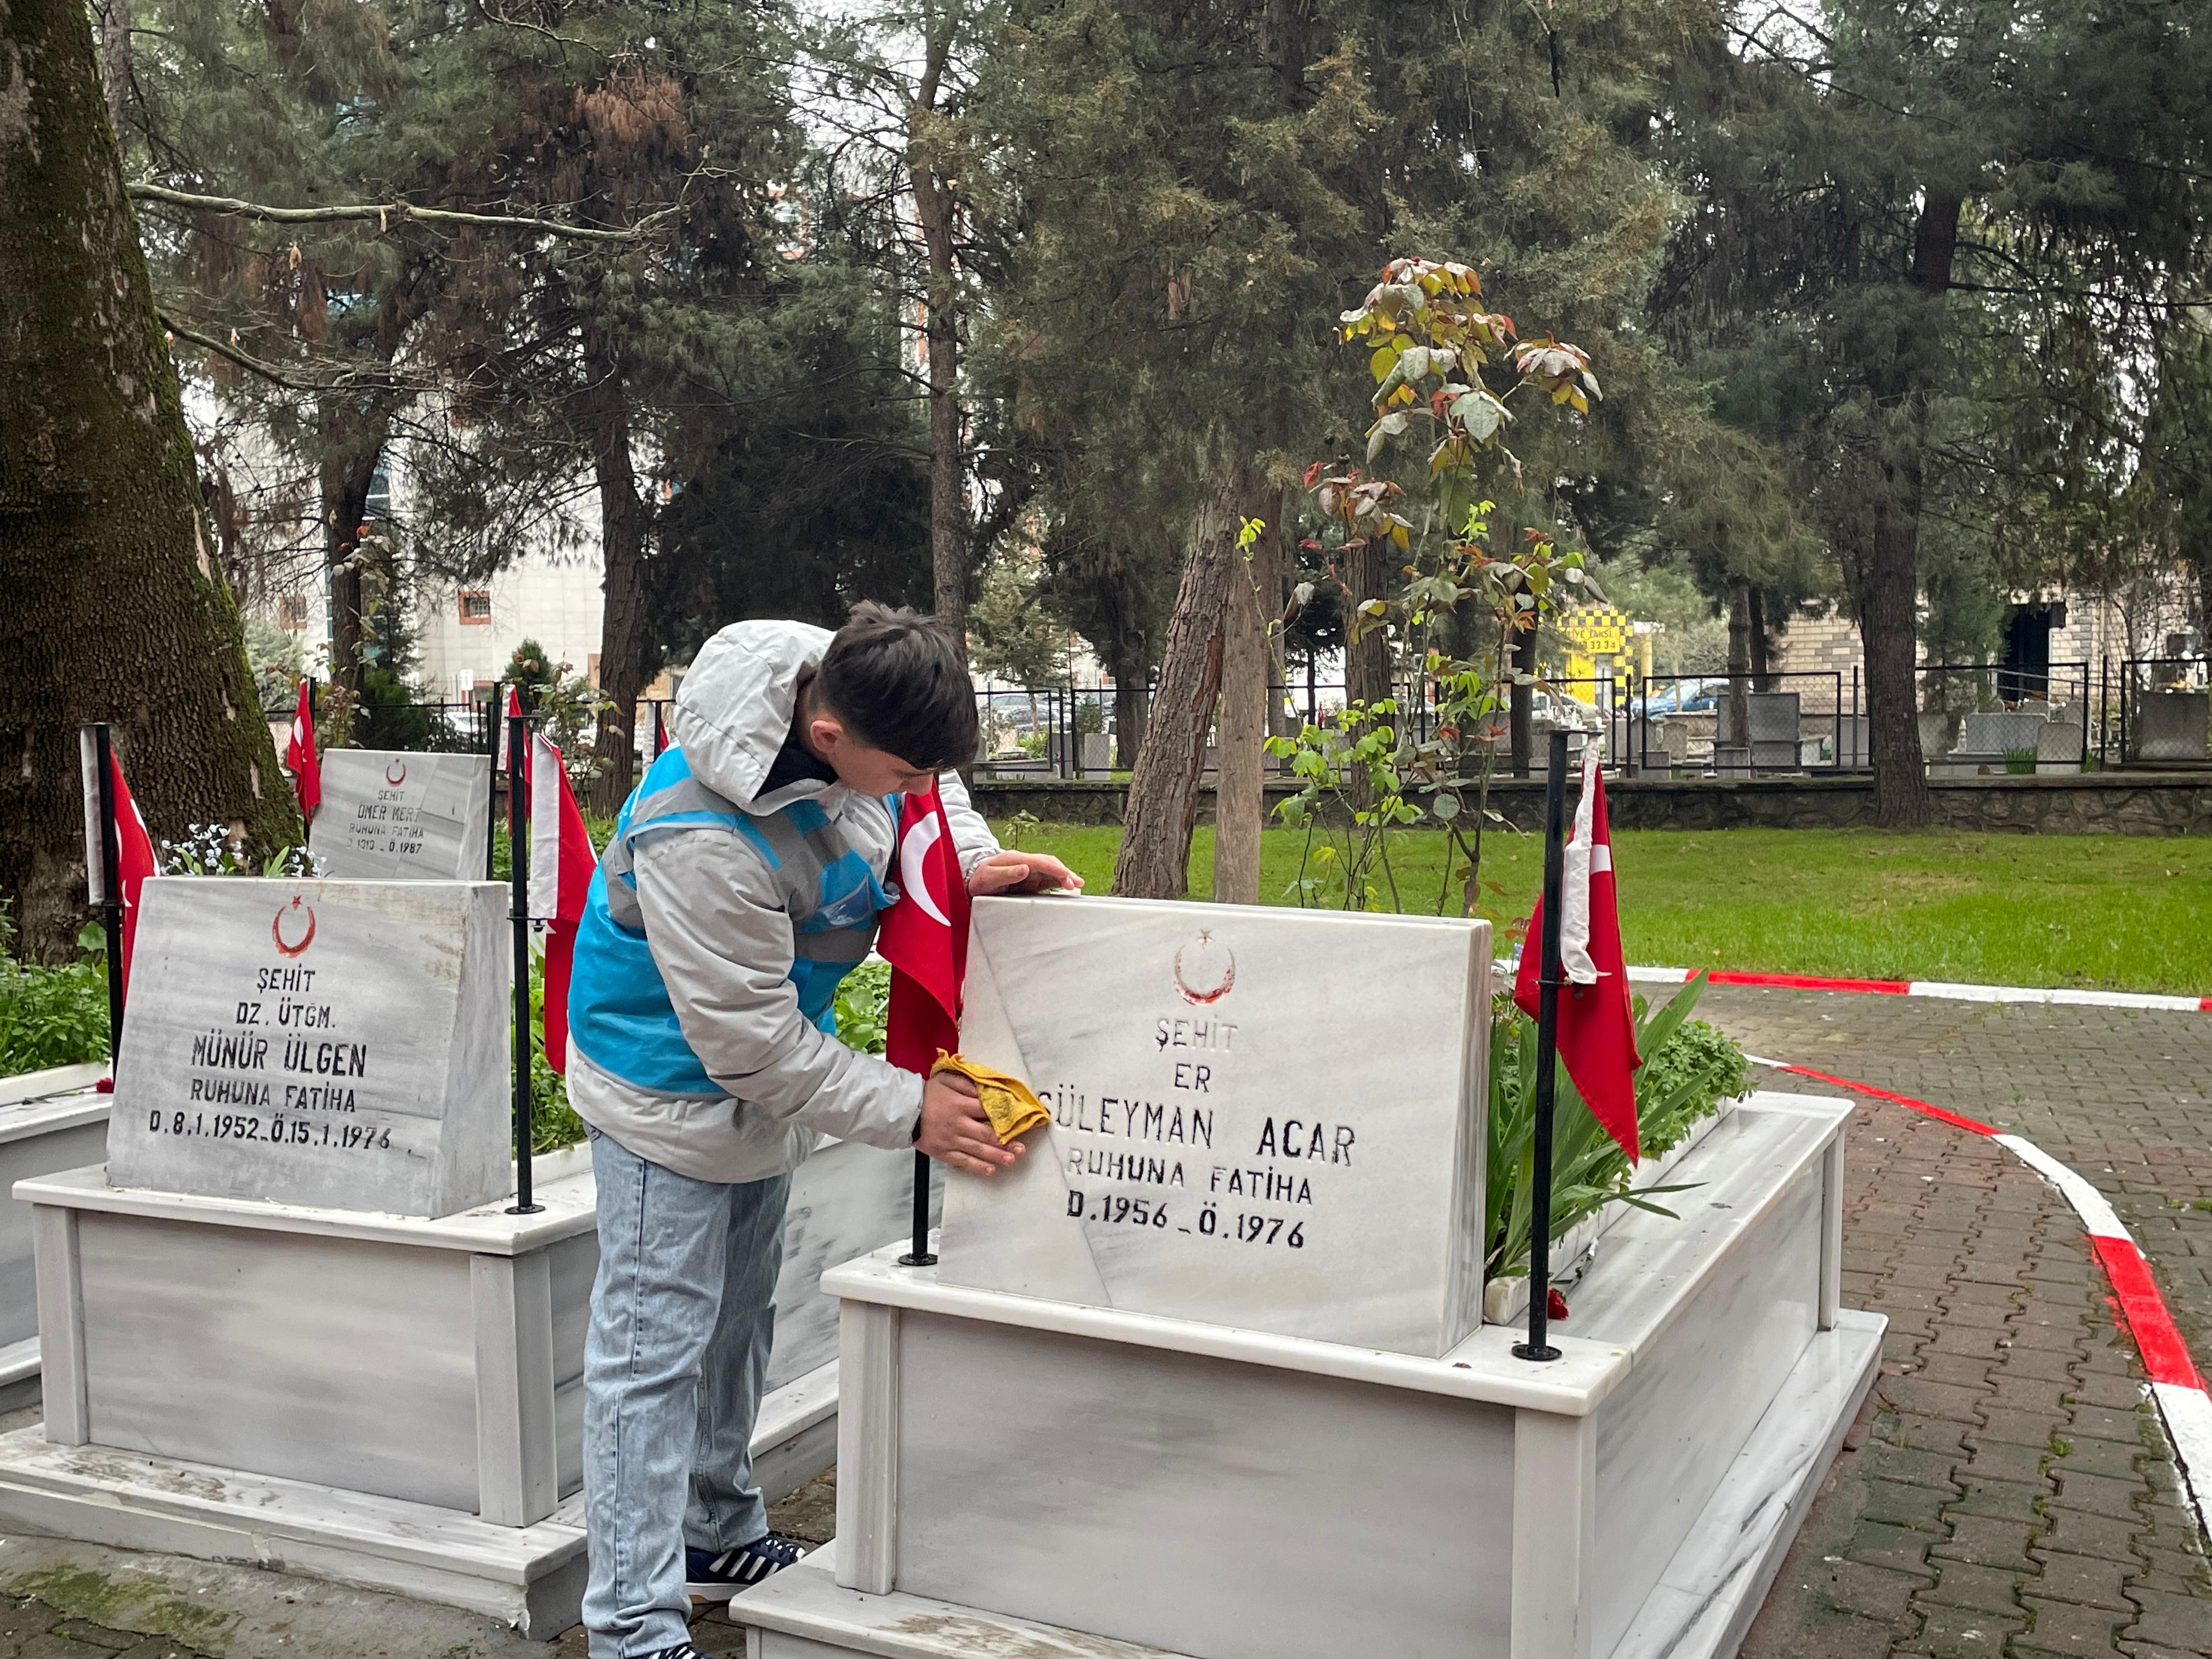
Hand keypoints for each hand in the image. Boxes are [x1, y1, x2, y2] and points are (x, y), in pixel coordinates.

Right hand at [916, 1069, 1023, 1175]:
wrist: (905, 1112)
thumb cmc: (928, 1095)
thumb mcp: (946, 1080)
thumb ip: (967, 1083)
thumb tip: (985, 1090)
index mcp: (960, 1105)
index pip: (987, 1111)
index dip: (1004, 1116)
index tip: (1018, 1121)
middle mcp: (958, 1124)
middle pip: (986, 1134)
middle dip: (1005, 1142)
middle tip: (1021, 1148)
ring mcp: (951, 1140)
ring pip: (978, 1150)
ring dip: (996, 1156)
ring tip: (1011, 1160)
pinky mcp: (944, 1152)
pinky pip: (963, 1161)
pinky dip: (977, 1167)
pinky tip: (990, 1170)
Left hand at [967, 850, 1084, 896]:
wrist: (971, 881)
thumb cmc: (979, 879)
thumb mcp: (989, 877)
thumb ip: (1007, 873)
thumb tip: (1026, 868)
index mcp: (1015, 858)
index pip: (1039, 861)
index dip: (1054, 868)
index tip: (1065, 875)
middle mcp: (1024, 862)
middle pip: (1049, 863)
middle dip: (1064, 872)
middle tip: (1076, 883)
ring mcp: (1027, 870)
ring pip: (1050, 870)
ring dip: (1065, 876)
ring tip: (1078, 884)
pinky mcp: (1029, 879)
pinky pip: (1046, 878)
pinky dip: (1058, 881)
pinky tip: (1067, 886)